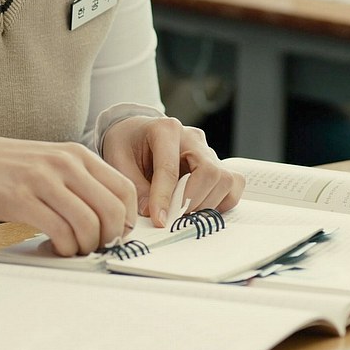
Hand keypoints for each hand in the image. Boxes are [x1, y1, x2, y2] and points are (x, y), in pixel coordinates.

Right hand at [0, 136, 136, 255]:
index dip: (127, 219)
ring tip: (73, 249)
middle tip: (96, 247)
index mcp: (74, 154)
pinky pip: (61, 232)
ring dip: (86, 247)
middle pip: (113, 209)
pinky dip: (65, 248)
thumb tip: (105, 212)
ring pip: (90, 224)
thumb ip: (75, 180)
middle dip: (111, 237)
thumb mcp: (45, 161)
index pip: (124, 189)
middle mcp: (64, 163)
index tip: (116, 233)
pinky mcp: (21, 200)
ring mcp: (42, 180)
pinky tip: (55, 247)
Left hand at [101, 116, 243, 226]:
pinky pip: (232, 186)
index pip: (170, 168)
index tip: (159, 220)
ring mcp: (207, 151)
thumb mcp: (117, 160)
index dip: (164, 198)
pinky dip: (219, 202)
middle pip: (209, 172)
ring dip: (205, 204)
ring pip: (224, 181)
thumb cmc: (127, 143)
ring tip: (181, 213)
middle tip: (172, 218)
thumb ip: (134, 186)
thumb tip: (152, 213)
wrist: (136, 133)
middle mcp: (192, 138)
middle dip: (191, 202)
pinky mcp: (216, 164)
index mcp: (165, 129)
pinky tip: (196, 208)